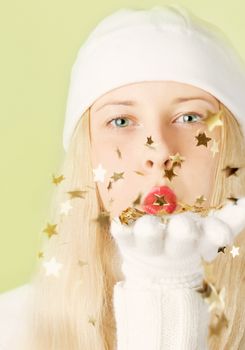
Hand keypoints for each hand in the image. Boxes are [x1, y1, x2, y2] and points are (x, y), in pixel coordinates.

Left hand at [110, 197, 244, 287]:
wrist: (154, 267)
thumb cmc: (184, 240)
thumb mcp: (208, 230)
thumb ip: (231, 218)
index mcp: (198, 240)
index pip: (214, 235)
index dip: (217, 234)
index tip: (220, 234)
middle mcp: (174, 243)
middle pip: (181, 238)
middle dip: (183, 233)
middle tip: (184, 226)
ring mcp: (148, 243)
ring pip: (149, 235)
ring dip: (150, 231)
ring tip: (149, 224)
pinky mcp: (125, 238)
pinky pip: (121, 232)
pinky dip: (121, 229)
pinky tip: (120, 222)